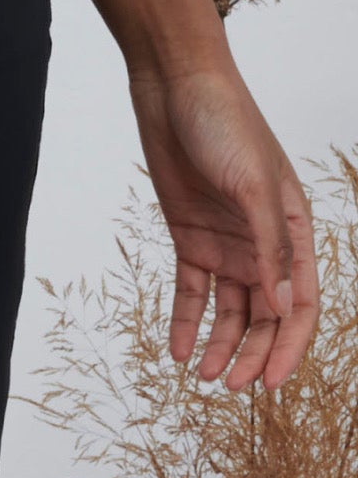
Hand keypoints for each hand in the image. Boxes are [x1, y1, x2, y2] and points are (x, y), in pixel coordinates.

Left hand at [132, 56, 317, 391]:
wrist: (176, 90)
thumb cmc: (226, 125)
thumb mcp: (253, 186)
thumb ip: (269, 247)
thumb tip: (283, 306)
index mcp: (294, 231)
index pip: (300, 303)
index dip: (289, 345)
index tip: (272, 384)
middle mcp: (263, 243)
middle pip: (264, 314)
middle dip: (252, 353)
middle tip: (230, 388)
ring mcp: (227, 242)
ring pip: (229, 309)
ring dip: (220, 344)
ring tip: (204, 377)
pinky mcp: (190, 237)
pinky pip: (192, 291)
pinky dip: (188, 321)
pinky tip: (180, 351)